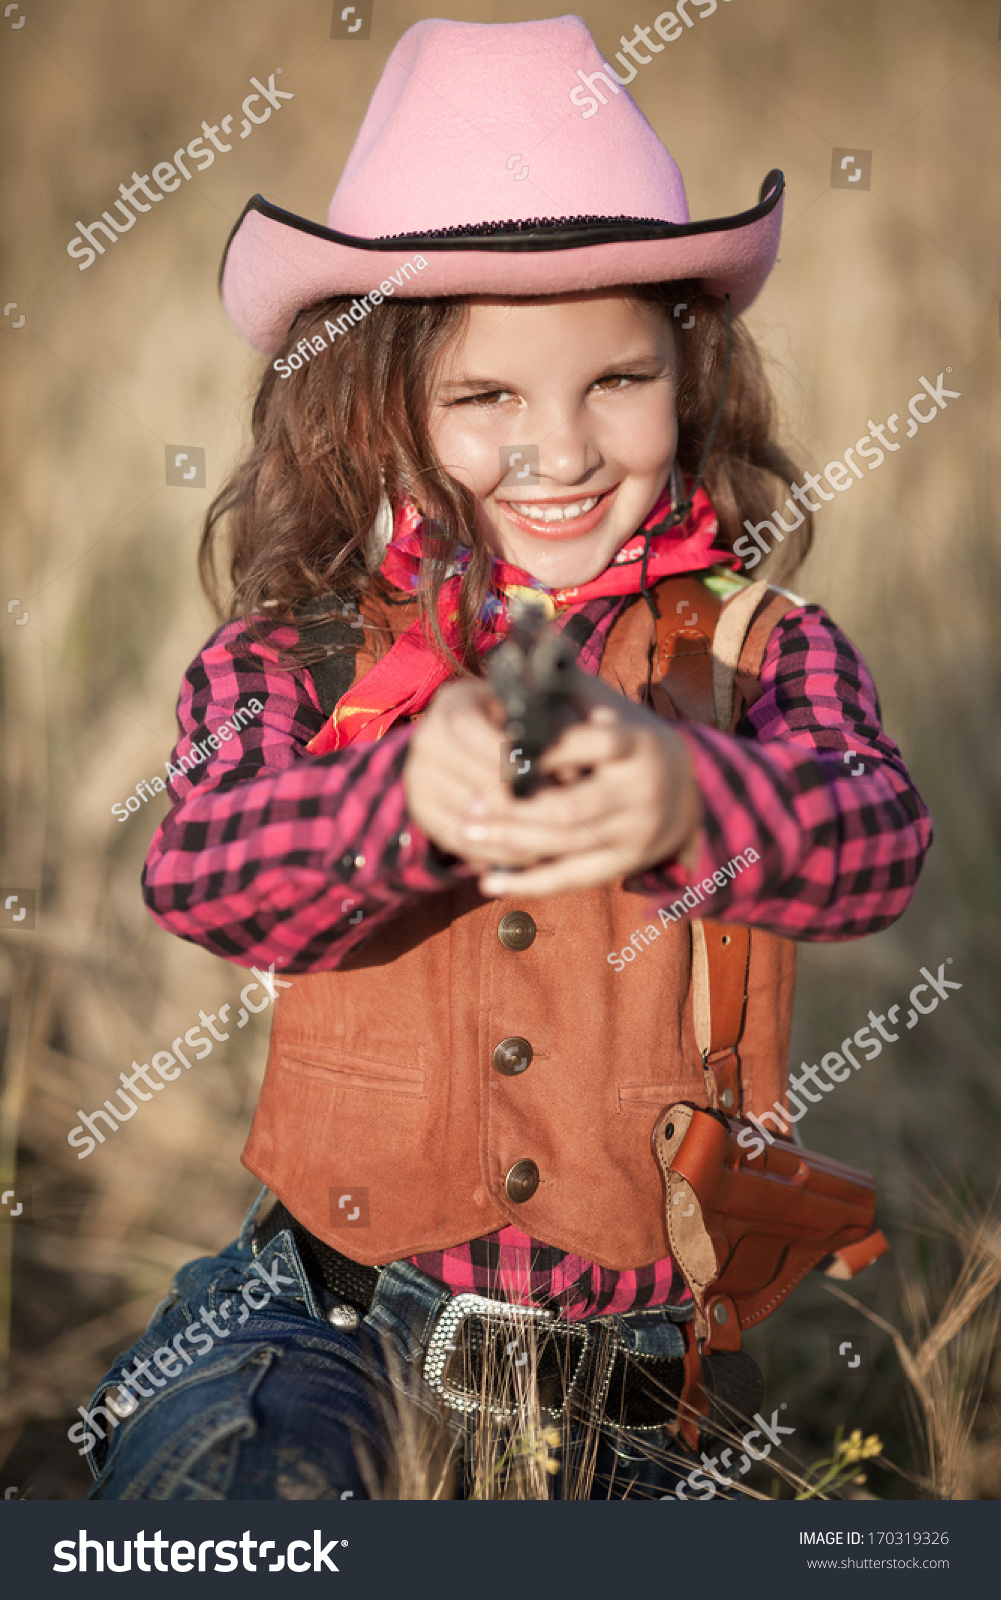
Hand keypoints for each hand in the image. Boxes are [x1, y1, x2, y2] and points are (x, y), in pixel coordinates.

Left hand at [403, 674, 701, 896]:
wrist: (693, 792)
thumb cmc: (632, 740)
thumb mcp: (611, 708)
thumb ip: (569, 686)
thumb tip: (522, 647)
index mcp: (639, 745)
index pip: (595, 746)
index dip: (547, 750)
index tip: (498, 748)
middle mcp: (641, 793)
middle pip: (573, 809)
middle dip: (515, 810)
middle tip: (467, 803)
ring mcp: (635, 834)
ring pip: (566, 846)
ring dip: (511, 842)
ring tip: (466, 831)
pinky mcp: (624, 864)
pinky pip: (572, 880)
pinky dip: (528, 883)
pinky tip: (488, 881)